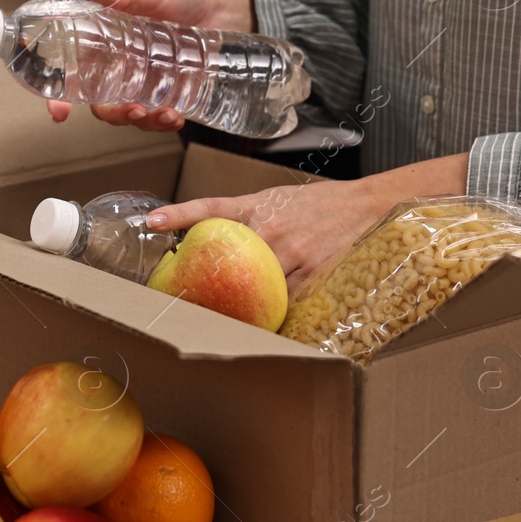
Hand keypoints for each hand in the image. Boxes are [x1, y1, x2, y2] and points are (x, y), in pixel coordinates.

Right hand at [46, 0, 256, 131]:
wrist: (225, 9)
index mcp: (108, 46)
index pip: (75, 74)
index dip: (61, 97)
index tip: (59, 113)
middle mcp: (123, 69)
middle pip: (102, 104)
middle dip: (113, 115)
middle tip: (133, 111)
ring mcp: (147, 85)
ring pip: (131, 115)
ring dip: (144, 121)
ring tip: (165, 115)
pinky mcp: (172, 95)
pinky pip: (161, 118)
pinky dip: (166, 122)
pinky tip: (177, 117)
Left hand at [145, 154, 470, 292]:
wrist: (368, 205)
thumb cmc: (317, 204)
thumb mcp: (275, 199)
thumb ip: (241, 216)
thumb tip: (202, 235)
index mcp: (257, 206)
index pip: (210, 207)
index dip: (179, 213)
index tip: (151, 220)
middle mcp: (270, 228)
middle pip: (230, 262)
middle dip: (209, 283)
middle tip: (186, 300)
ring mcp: (292, 254)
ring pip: (256, 289)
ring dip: (241, 306)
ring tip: (222, 322)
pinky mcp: (314, 276)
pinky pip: (285, 303)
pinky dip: (273, 313)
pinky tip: (265, 322)